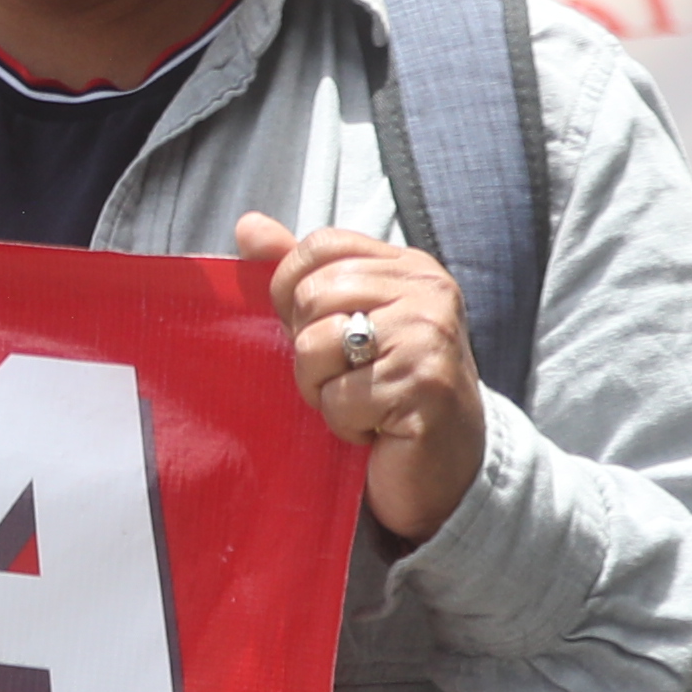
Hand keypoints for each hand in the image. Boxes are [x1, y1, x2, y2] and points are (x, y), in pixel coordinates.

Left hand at [237, 213, 488, 542]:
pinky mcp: (424, 386)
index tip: (312, 327)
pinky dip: (343, 422)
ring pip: (318, 345)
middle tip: (346, 375)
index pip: (321, 246)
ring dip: (321, 388)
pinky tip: (375, 427)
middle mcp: (428, 292)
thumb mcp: (343, 322)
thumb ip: (300, 273)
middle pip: (314, 296)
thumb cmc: (384, 390)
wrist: (444, 467)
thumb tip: (247, 225)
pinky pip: (339, 397)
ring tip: (359, 400)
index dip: (292, 289)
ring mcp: (430, 337)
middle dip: (308, 349)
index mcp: (408, 268)